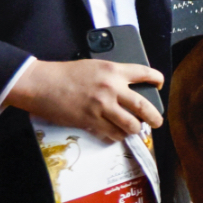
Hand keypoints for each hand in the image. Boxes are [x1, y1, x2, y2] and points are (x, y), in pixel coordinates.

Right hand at [7, 59, 163, 139]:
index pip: (146, 73)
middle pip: (144, 106)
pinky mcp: (91, 121)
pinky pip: (112, 133)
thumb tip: (128, 88)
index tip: (160, 85)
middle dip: (155, 116)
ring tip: (136, 129)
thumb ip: (113, 75)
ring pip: (131, 124)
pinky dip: (118, 135)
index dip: (158, 80)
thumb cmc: (65, 73)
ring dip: (136, 129)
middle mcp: (112, 88)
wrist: (42, 84)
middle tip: (157, 121)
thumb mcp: (95, 66)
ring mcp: (102, 107)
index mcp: (114, 71)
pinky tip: (117, 134)